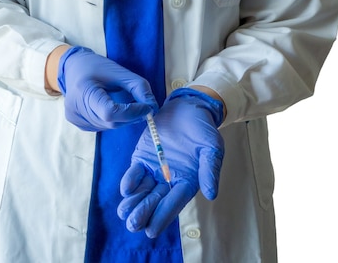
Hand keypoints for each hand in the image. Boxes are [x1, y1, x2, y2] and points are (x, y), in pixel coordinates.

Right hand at [57, 46, 157, 130]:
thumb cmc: (97, 66)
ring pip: (109, 127)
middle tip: (141, 105)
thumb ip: (138, 87)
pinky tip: (109, 105)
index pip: (110, 112)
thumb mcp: (119, 71)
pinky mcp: (78, 124)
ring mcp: (75, 118)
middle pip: (111, 121)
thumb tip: (153, 107)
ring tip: (122, 102)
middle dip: (131, 116)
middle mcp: (76, 108)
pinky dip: (113, 120)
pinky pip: (103, 127)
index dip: (132, 112)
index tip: (147, 107)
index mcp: (84, 91)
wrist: (73, 68)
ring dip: (123, 119)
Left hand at [117, 88, 223, 237]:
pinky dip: (129, 181)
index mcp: (187, 182)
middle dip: (144, 213)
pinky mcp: (142, 157)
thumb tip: (211, 194)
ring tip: (124, 213)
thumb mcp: (212, 148)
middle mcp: (169, 180)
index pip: (174, 203)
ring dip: (133, 203)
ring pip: (142, 191)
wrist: (188, 107)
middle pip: (155, 201)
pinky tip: (126, 190)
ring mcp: (154, 169)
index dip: (163, 216)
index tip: (152, 230)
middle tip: (133, 225)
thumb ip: (210, 170)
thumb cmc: (203, 129)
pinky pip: (134, 173)